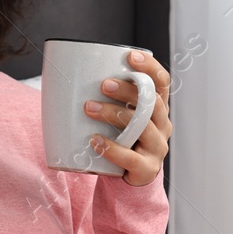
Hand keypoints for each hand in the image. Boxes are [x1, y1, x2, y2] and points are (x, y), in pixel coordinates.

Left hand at [84, 50, 172, 185]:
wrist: (128, 177)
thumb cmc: (121, 138)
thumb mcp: (120, 116)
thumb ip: (109, 98)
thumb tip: (70, 74)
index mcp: (158, 108)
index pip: (162, 83)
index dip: (150, 68)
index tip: (131, 56)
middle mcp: (162, 125)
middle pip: (151, 103)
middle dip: (127, 90)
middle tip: (103, 84)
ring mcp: (157, 147)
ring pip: (141, 127)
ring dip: (114, 114)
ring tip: (89, 108)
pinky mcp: (146, 168)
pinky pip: (130, 158)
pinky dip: (111, 148)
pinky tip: (94, 140)